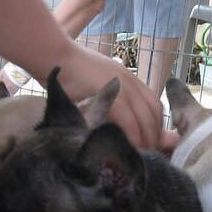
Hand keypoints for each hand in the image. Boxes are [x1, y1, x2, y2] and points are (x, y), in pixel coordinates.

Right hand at [60, 45, 176, 150]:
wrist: (55, 55)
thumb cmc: (70, 73)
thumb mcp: (98, 86)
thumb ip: (111, 101)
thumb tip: (120, 123)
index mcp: (131, 80)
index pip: (155, 106)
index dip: (156, 127)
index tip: (149, 142)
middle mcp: (131, 83)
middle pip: (153, 114)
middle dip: (153, 137)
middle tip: (146, 154)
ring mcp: (123, 87)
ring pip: (145, 119)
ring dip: (145, 140)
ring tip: (138, 156)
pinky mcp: (111, 94)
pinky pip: (129, 120)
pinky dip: (132, 136)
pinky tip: (128, 148)